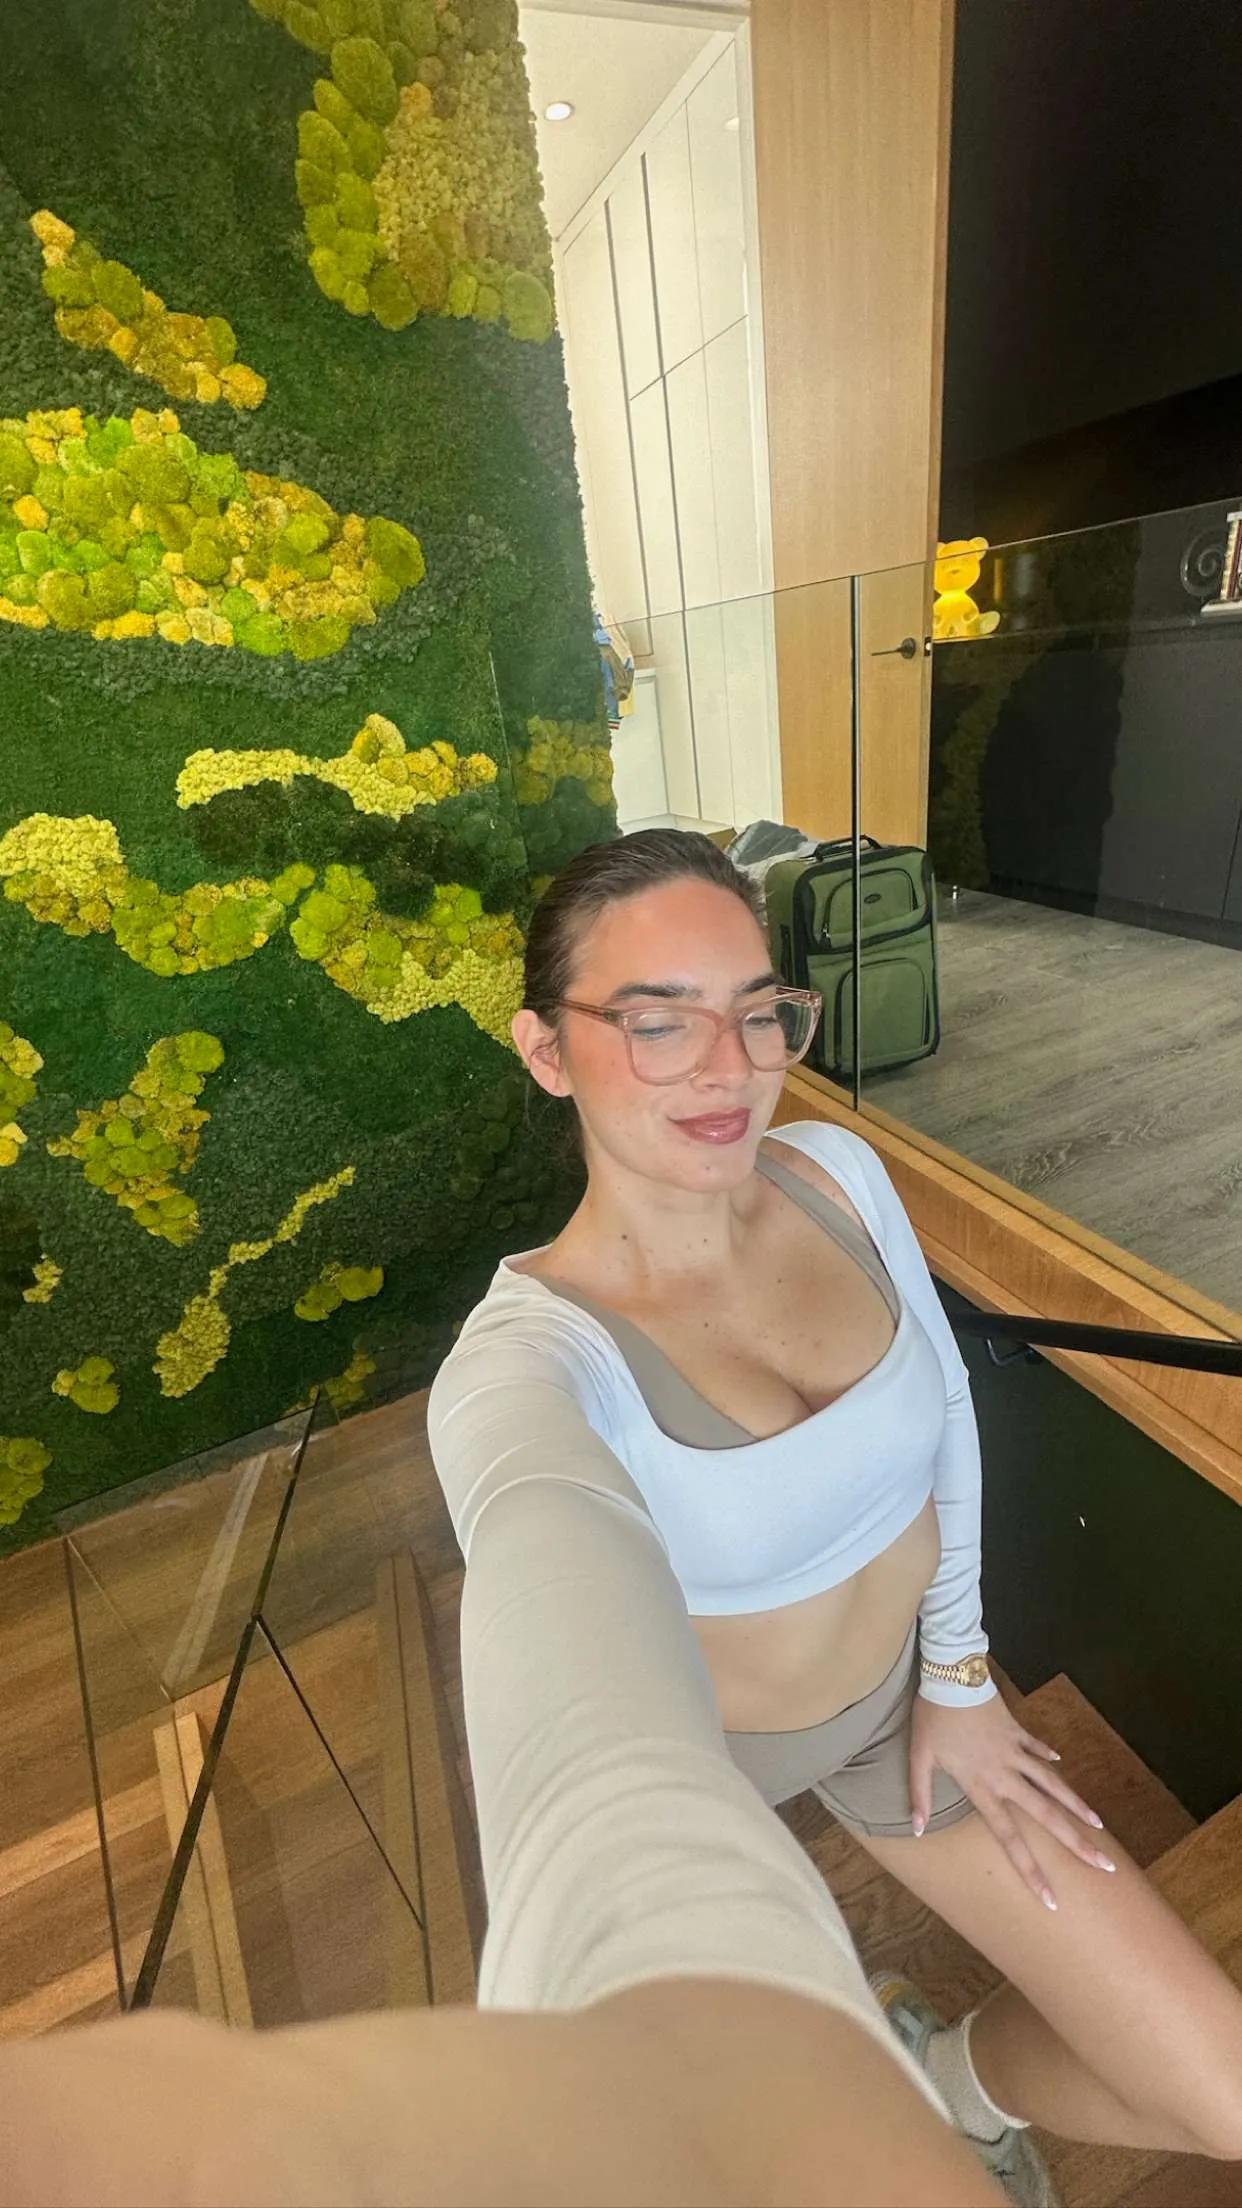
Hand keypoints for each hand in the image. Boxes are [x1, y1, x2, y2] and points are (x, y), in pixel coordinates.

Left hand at [909, 1691, 1115, 1909]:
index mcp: (983, 1786)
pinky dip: (1049, 1757)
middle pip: (1047, 1815)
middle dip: (1077, 1843)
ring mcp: (1015, 1751)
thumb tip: (914, 1828)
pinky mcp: (1017, 1730)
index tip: (1052, 1898)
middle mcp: (1006, 1774)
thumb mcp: (919, 1757)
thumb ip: (918, 1795)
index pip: (1011, 1838)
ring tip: (1100, 1826)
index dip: (1031, 1870)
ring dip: (1076, 1804)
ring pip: (1052, 1784)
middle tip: (1105, 1866)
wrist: (953, 1674)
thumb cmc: (933, 1717)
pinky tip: (1062, 1764)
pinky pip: (1037, 1749)